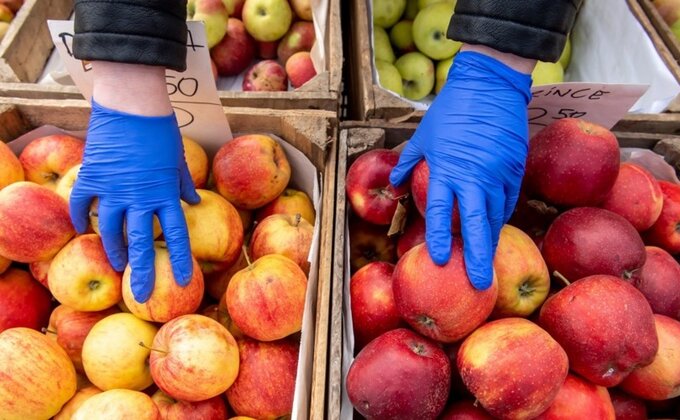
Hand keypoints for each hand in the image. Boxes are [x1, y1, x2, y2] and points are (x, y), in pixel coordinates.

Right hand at [70, 100, 199, 302]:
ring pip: (109, 230)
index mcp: (166, 193)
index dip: (181, 259)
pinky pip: (82, 204)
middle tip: (141, 295)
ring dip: (113, 249)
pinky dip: (80, 217)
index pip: (177, 234)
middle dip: (142, 272)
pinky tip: (82, 228)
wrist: (132, 104)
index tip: (185, 280)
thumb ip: (184, 184)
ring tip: (118, 264)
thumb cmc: (160, 130)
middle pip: (141, 242)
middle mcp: (140, 197)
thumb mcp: (178, 159)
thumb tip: (194, 202)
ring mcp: (113, 189)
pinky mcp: (92, 177)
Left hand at [390, 51, 532, 289]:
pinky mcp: (516, 167)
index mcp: (446, 169)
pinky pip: (509, 200)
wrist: (489, 85)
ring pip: (496, 216)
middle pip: (476, 225)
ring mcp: (498, 173)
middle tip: (481, 285)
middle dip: (479, 258)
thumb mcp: (422, 136)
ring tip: (488, 263)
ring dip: (491, 240)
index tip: (439, 260)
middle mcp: (474, 176)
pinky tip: (496, 227)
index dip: (439, 239)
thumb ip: (407, 164)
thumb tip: (393, 187)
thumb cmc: (450, 110)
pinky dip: (502, 215)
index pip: (441, 212)